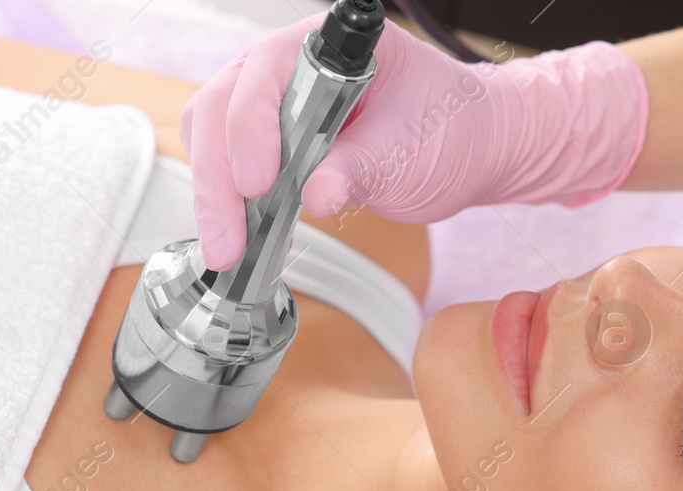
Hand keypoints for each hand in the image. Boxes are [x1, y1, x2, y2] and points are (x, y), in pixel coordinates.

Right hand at [182, 16, 648, 270]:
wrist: (469, 145)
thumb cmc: (450, 128)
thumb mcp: (413, 150)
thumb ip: (363, 167)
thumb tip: (314, 195)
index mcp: (330, 46)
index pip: (266, 71)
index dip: (252, 126)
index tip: (259, 182)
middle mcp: (290, 65)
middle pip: (222, 107)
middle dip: (219, 178)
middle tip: (228, 241)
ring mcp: (275, 103)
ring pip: (213, 137)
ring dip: (214, 197)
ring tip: (227, 252)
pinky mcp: (273, 143)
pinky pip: (231, 167)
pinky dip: (229, 206)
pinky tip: (241, 243)